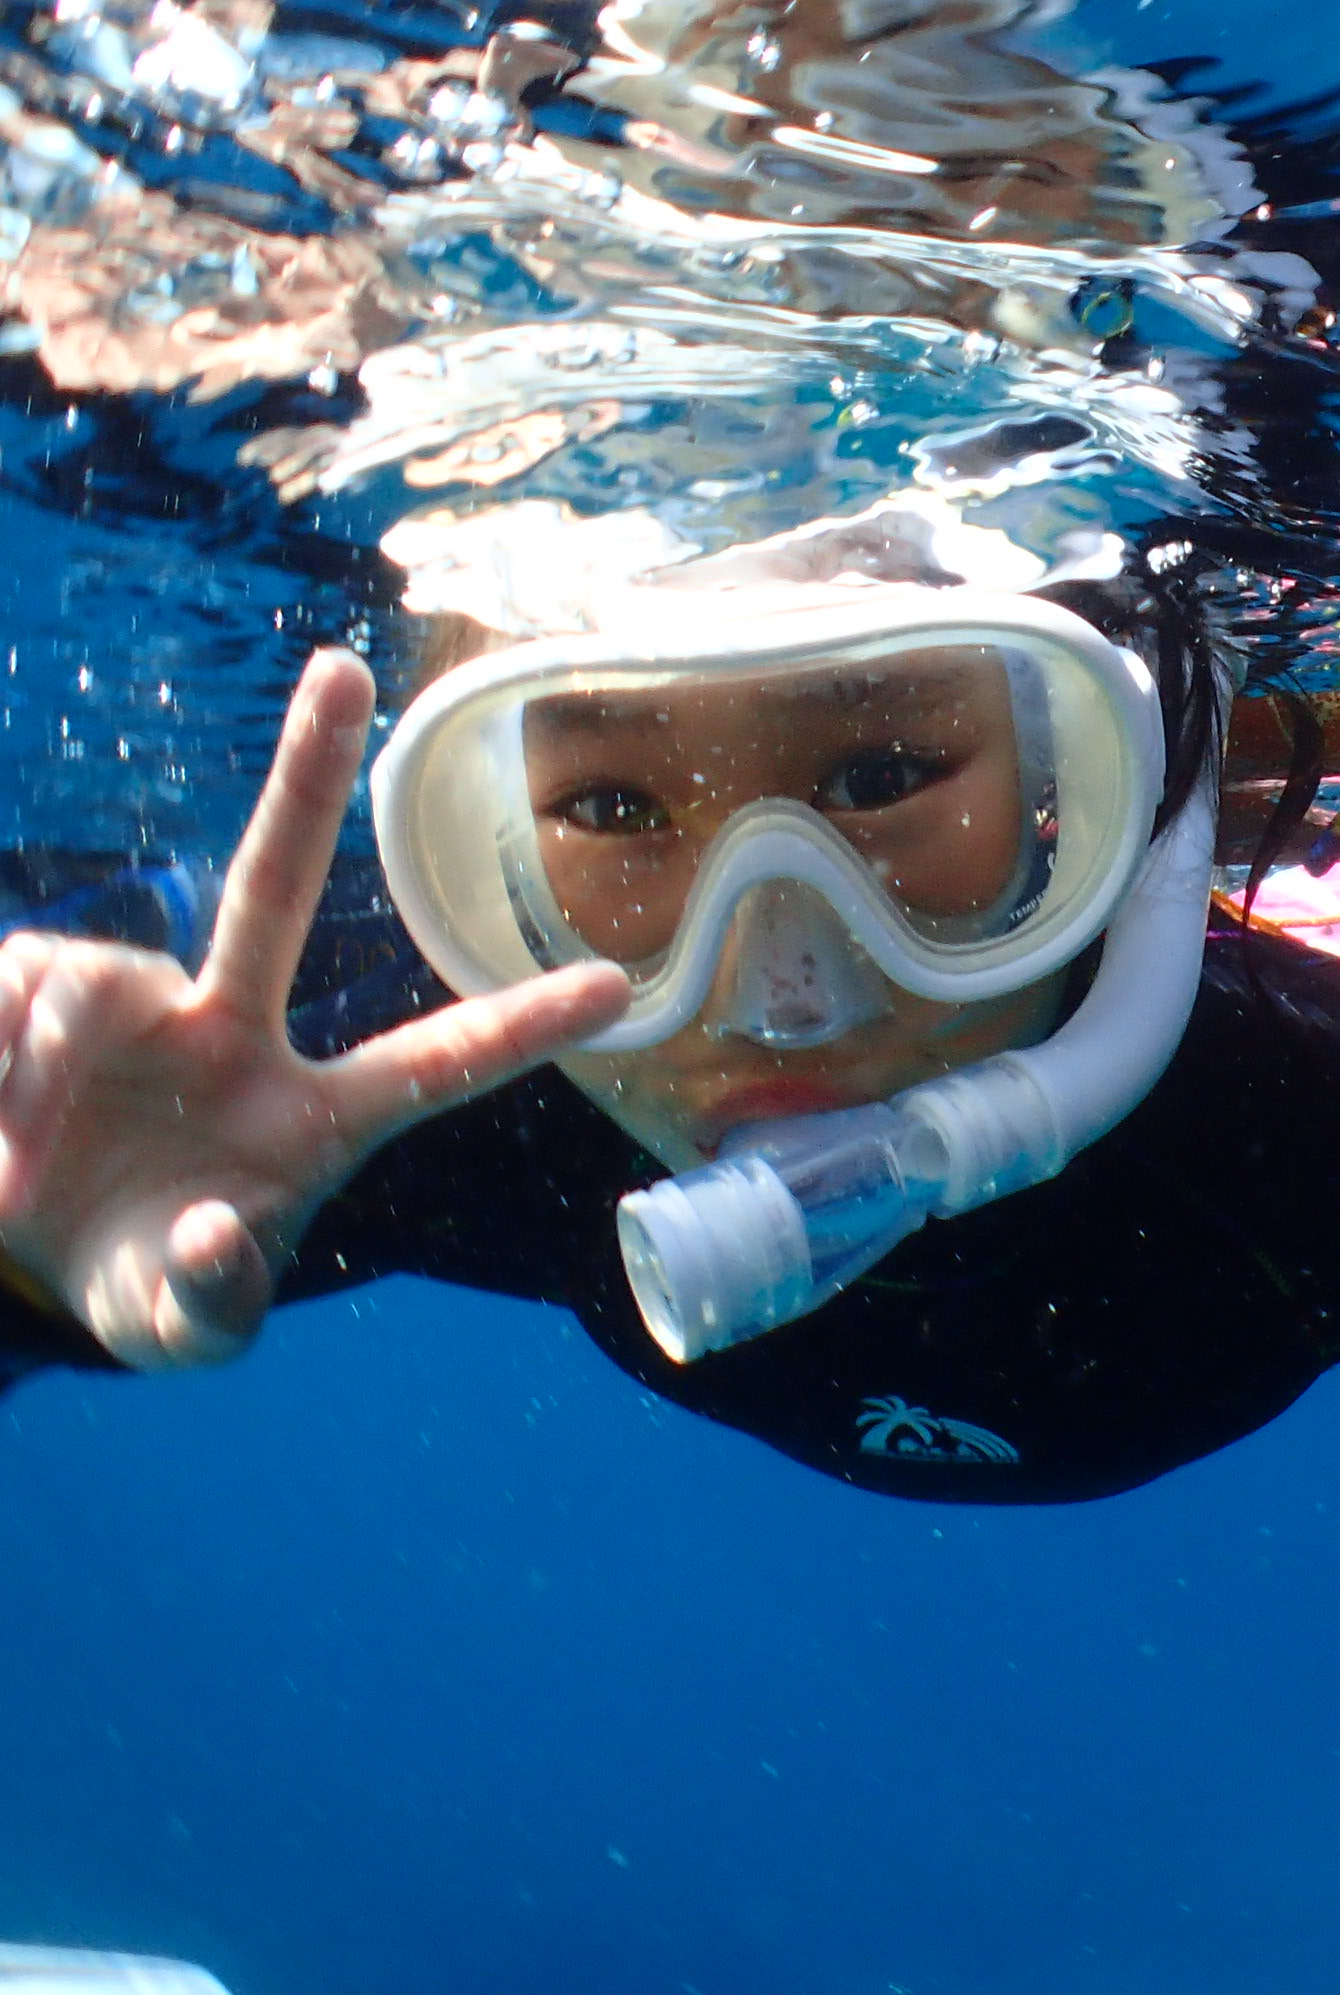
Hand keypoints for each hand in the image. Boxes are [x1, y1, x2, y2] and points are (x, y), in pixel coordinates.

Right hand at [0, 651, 626, 1367]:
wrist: (27, 1251)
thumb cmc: (151, 1283)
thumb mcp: (185, 1325)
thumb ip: (215, 1302)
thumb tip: (215, 1235)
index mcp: (311, 1117)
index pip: (434, 1065)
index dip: (522, 1027)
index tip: (623, 987)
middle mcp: (234, 1032)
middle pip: (270, 886)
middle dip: (303, 776)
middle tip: (339, 669)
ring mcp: (136, 1001)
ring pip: (87, 992)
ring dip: (36, 1088)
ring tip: (15, 1175)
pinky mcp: (31, 991)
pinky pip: (9, 1006)